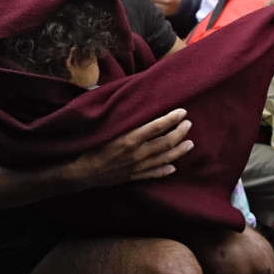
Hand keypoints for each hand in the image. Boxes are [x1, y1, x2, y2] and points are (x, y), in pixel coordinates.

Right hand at [68, 109, 192, 189]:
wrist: (83, 172)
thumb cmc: (91, 145)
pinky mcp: (134, 176)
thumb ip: (120, 115)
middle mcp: (137, 153)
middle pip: (166, 142)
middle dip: (180, 133)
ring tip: (190, 144)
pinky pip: (154, 174)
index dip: (172, 118)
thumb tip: (126, 97)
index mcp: (130, 138)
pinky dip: (165, 171)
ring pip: (165, 158)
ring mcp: (137, 166)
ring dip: (180, 151)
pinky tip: (173, 167)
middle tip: (188, 124)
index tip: (183, 112)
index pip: (157, 126)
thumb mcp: (105, 127)